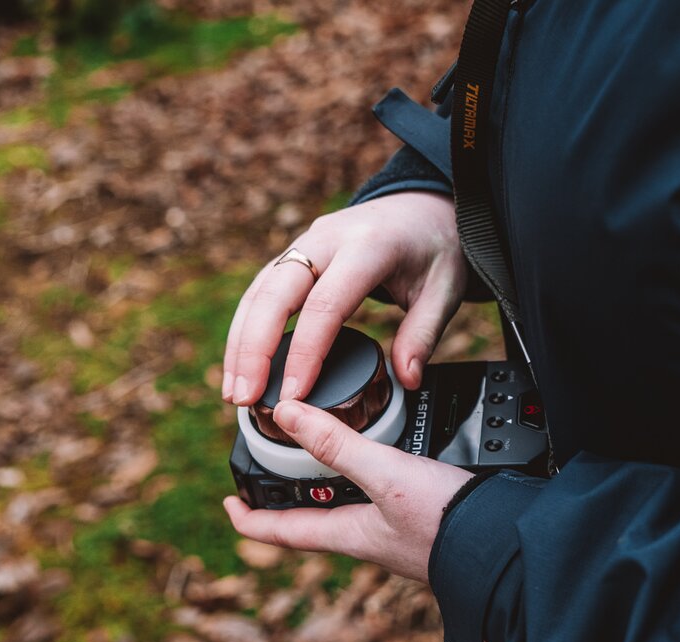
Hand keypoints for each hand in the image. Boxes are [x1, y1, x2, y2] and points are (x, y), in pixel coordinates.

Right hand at [223, 191, 467, 406]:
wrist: (421, 206)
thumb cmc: (433, 247)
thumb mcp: (444, 289)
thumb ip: (423, 334)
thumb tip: (406, 379)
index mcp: (368, 246)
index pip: (325, 304)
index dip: (306, 352)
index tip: (295, 394)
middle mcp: (327, 239)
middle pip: (276, 293)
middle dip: (254, 349)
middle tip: (245, 397)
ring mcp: (305, 244)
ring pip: (260, 291)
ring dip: (241, 342)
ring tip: (234, 392)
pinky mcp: (294, 255)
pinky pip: (262, 290)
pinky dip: (247, 327)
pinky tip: (241, 364)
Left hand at [223, 400, 472, 582]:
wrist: (506, 545)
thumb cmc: (446, 523)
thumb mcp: (384, 475)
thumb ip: (337, 445)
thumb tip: (285, 414)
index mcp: (348, 534)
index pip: (281, 533)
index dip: (249, 520)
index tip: (228, 504)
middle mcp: (368, 536)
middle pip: (313, 517)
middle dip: (291, 494)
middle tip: (274, 466)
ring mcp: (397, 531)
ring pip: (349, 505)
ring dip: (331, 481)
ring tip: (322, 451)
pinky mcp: (424, 518)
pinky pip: (383, 496)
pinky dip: (371, 474)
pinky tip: (386, 453)